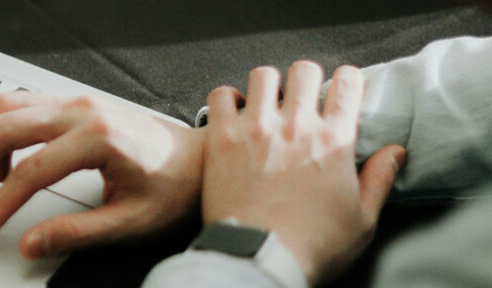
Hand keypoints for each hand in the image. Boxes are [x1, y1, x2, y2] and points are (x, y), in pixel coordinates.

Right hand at [0, 91, 204, 258]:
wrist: (198, 160)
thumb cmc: (172, 187)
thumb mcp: (129, 222)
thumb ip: (76, 234)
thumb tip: (30, 245)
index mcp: (98, 138)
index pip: (28, 173)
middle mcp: (82, 109)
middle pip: (3, 128)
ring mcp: (75, 100)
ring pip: (3, 108)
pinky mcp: (71, 101)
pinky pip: (19, 105)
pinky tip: (0, 164)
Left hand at [200, 62, 406, 283]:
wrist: (258, 258)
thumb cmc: (310, 246)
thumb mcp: (362, 220)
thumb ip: (379, 179)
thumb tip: (395, 152)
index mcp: (334, 140)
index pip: (348, 83)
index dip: (347, 80)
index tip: (342, 88)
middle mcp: (296, 126)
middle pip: (304, 70)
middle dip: (306, 79)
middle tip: (302, 96)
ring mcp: (255, 128)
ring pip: (262, 75)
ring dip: (267, 85)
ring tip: (267, 102)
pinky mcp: (221, 138)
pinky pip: (221, 96)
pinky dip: (228, 99)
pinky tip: (234, 113)